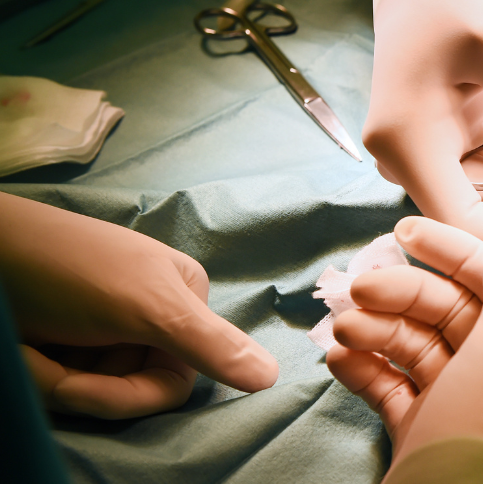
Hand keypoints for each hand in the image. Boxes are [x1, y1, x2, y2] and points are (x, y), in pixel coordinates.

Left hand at [0, 193, 277, 418]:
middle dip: (84, 387)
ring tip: (29, 350)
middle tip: (44, 368)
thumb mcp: (146, 308)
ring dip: (55, 379)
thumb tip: (274, 376)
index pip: (177, 381)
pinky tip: (25, 348)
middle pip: (136, 386)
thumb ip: (210, 344)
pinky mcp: (70, 332)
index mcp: (184, 300)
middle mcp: (152, 313)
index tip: (73, 386)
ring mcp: (108, 324)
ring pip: (98, 386)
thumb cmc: (68, 270)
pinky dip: (41, 371)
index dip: (124, 396)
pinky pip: (69, 375)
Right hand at [326, 216, 482, 483]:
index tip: (404, 231)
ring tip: (342, 329)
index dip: (453, 250)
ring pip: (415, 346)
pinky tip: (338, 360)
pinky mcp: (421, 435)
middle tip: (356, 287)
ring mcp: (459, 406)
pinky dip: (364, 369)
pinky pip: (390, 387)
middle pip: (449, 310)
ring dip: (375, 328)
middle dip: (402, 293)